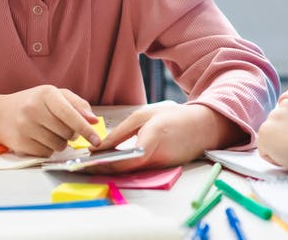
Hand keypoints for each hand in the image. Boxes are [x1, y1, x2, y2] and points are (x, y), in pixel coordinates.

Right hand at [0, 85, 99, 156]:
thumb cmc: (32, 104)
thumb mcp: (54, 96)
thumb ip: (77, 104)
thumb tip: (94, 120)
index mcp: (45, 94)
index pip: (70, 114)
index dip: (85, 128)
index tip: (96, 140)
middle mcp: (33, 109)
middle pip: (67, 132)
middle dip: (71, 134)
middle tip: (63, 128)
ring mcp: (25, 127)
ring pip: (58, 145)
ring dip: (60, 143)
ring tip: (49, 132)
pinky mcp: (20, 143)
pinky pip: (46, 153)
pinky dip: (47, 149)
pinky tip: (39, 139)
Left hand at [83, 103, 244, 173]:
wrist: (204, 126)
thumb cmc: (174, 116)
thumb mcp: (144, 116)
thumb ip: (121, 132)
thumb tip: (100, 145)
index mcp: (154, 140)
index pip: (126, 159)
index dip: (106, 163)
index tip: (88, 162)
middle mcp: (158, 158)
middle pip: (126, 169)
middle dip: (104, 168)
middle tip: (83, 166)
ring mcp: (163, 167)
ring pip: (132, 171)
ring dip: (113, 169)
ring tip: (91, 164)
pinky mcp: (164, 169)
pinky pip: (141, 170)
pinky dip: (126, 167)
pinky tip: (111, 163)